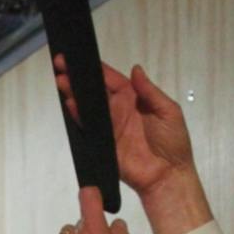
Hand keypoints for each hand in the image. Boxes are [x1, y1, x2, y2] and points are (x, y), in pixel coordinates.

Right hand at [55, 59, 208, 230]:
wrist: (168, 175)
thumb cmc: (173, 142)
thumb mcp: (168, 111)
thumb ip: (150, 91)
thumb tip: (136, 68)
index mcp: (134, 98)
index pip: (112, 79)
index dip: (97, 68)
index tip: (80, 57)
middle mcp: (118, 109)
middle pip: (95, 90)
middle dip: (78, 78)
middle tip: (61, 64)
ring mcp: (109, 126)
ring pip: (88, 106)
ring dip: (74, 93)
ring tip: (60, 81)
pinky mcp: (103, 143)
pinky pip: (88, 127)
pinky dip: (78, 116)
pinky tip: (70, 104)